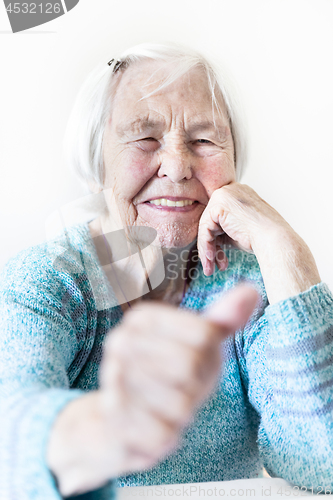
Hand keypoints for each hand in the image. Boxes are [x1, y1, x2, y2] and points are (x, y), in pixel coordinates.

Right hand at [47, 285, 257, 496]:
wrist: (117, 419)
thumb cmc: (165, 376)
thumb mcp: (194, 346)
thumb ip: (222, 321)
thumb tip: (253, 291)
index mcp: (144, 317)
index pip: (205, 336)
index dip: (208, 360)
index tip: (189, 365)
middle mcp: (122, 340)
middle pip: (191, 367)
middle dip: (194, 388)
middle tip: (176, 390)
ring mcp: (113, 377)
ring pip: (179, 405)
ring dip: (179, 416)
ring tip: (161, 408)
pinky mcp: (112, 416)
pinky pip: (164, 435)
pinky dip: (165, 438)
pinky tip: (149, 427)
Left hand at [197, 182, 320, 302]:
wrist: (275, 240)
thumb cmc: (263, 238)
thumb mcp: (238, 231)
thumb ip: (223, 229)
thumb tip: (207, 238)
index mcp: (238, 194)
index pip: (218, 217)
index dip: (215, 238)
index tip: (215, 256)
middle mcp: (230, 190)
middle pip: (210, 221)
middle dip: (210, 246)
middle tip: (211, 264)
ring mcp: (223, 195)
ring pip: (206, 227)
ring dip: (206, 249)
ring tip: (210, 268)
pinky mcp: (218, 205)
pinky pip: (204, 229)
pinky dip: (205, 246)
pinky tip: (211, 258)